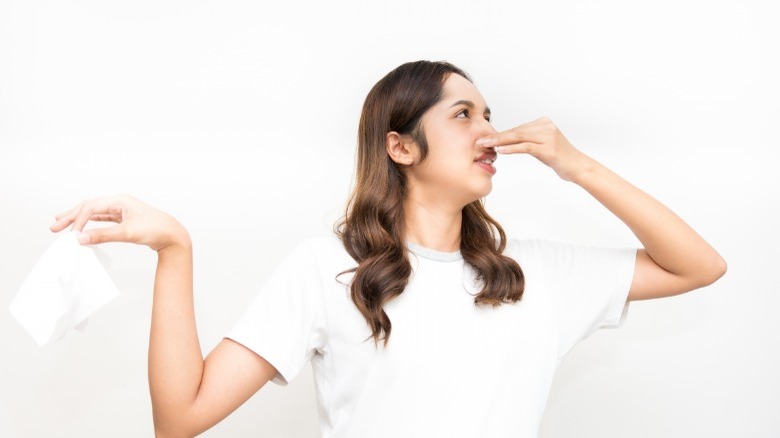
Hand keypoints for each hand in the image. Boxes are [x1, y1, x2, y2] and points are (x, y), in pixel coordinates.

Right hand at [49, 194, 189, 251]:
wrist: (173, 236)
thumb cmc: (156, 229)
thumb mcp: (128, 233)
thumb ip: (103, 236)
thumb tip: (80, 238)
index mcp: (120, 200)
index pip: (92, 207)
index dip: (78, 220)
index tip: (71, 234)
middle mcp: (119, 203)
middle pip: (89, 207)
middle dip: (71, 216)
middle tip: (54, 226)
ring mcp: (121, 211)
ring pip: (94, 213)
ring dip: (78, 219)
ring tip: (61, 224)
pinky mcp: (123, 220)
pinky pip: (101, 220)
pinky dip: (90, 224)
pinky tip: (81, 228)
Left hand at [477, 116, 593, 181]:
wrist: (578, 167)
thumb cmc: (559, 158)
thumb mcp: (542, 145)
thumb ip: (527, 140)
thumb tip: (506, 141)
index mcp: (543, 122)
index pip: (517, 128)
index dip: (500, 134)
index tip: (485, 138)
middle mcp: (546, 126)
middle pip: (516, 131)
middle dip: (496, 136)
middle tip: (480, 141)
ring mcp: (549, 136)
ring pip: (519, 137)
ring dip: (500, 141)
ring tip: (486, 145)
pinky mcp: (549, 148)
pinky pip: (526, 147)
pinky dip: (512, 148)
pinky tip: (500, 151)